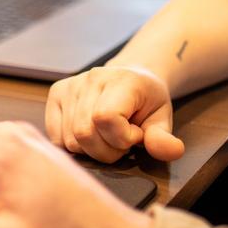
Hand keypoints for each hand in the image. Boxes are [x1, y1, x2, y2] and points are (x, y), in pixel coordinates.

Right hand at [46, 66, 184, 162]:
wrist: (130, 76)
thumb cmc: (146, 100)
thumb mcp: (163, 118)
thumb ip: (163, 137)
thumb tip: (171, 151)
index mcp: (121, 80)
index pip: (106, 118)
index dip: (122, 138)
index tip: (135, 135)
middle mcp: (91, 78)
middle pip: (84, 133)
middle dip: (107, 151)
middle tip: (122, 142)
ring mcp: (70, 85)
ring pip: (70, 139)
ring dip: (91, 150)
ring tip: (107, 137)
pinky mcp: (55, 94)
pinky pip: (56, 136)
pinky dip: (73, 145)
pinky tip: (90, 135)